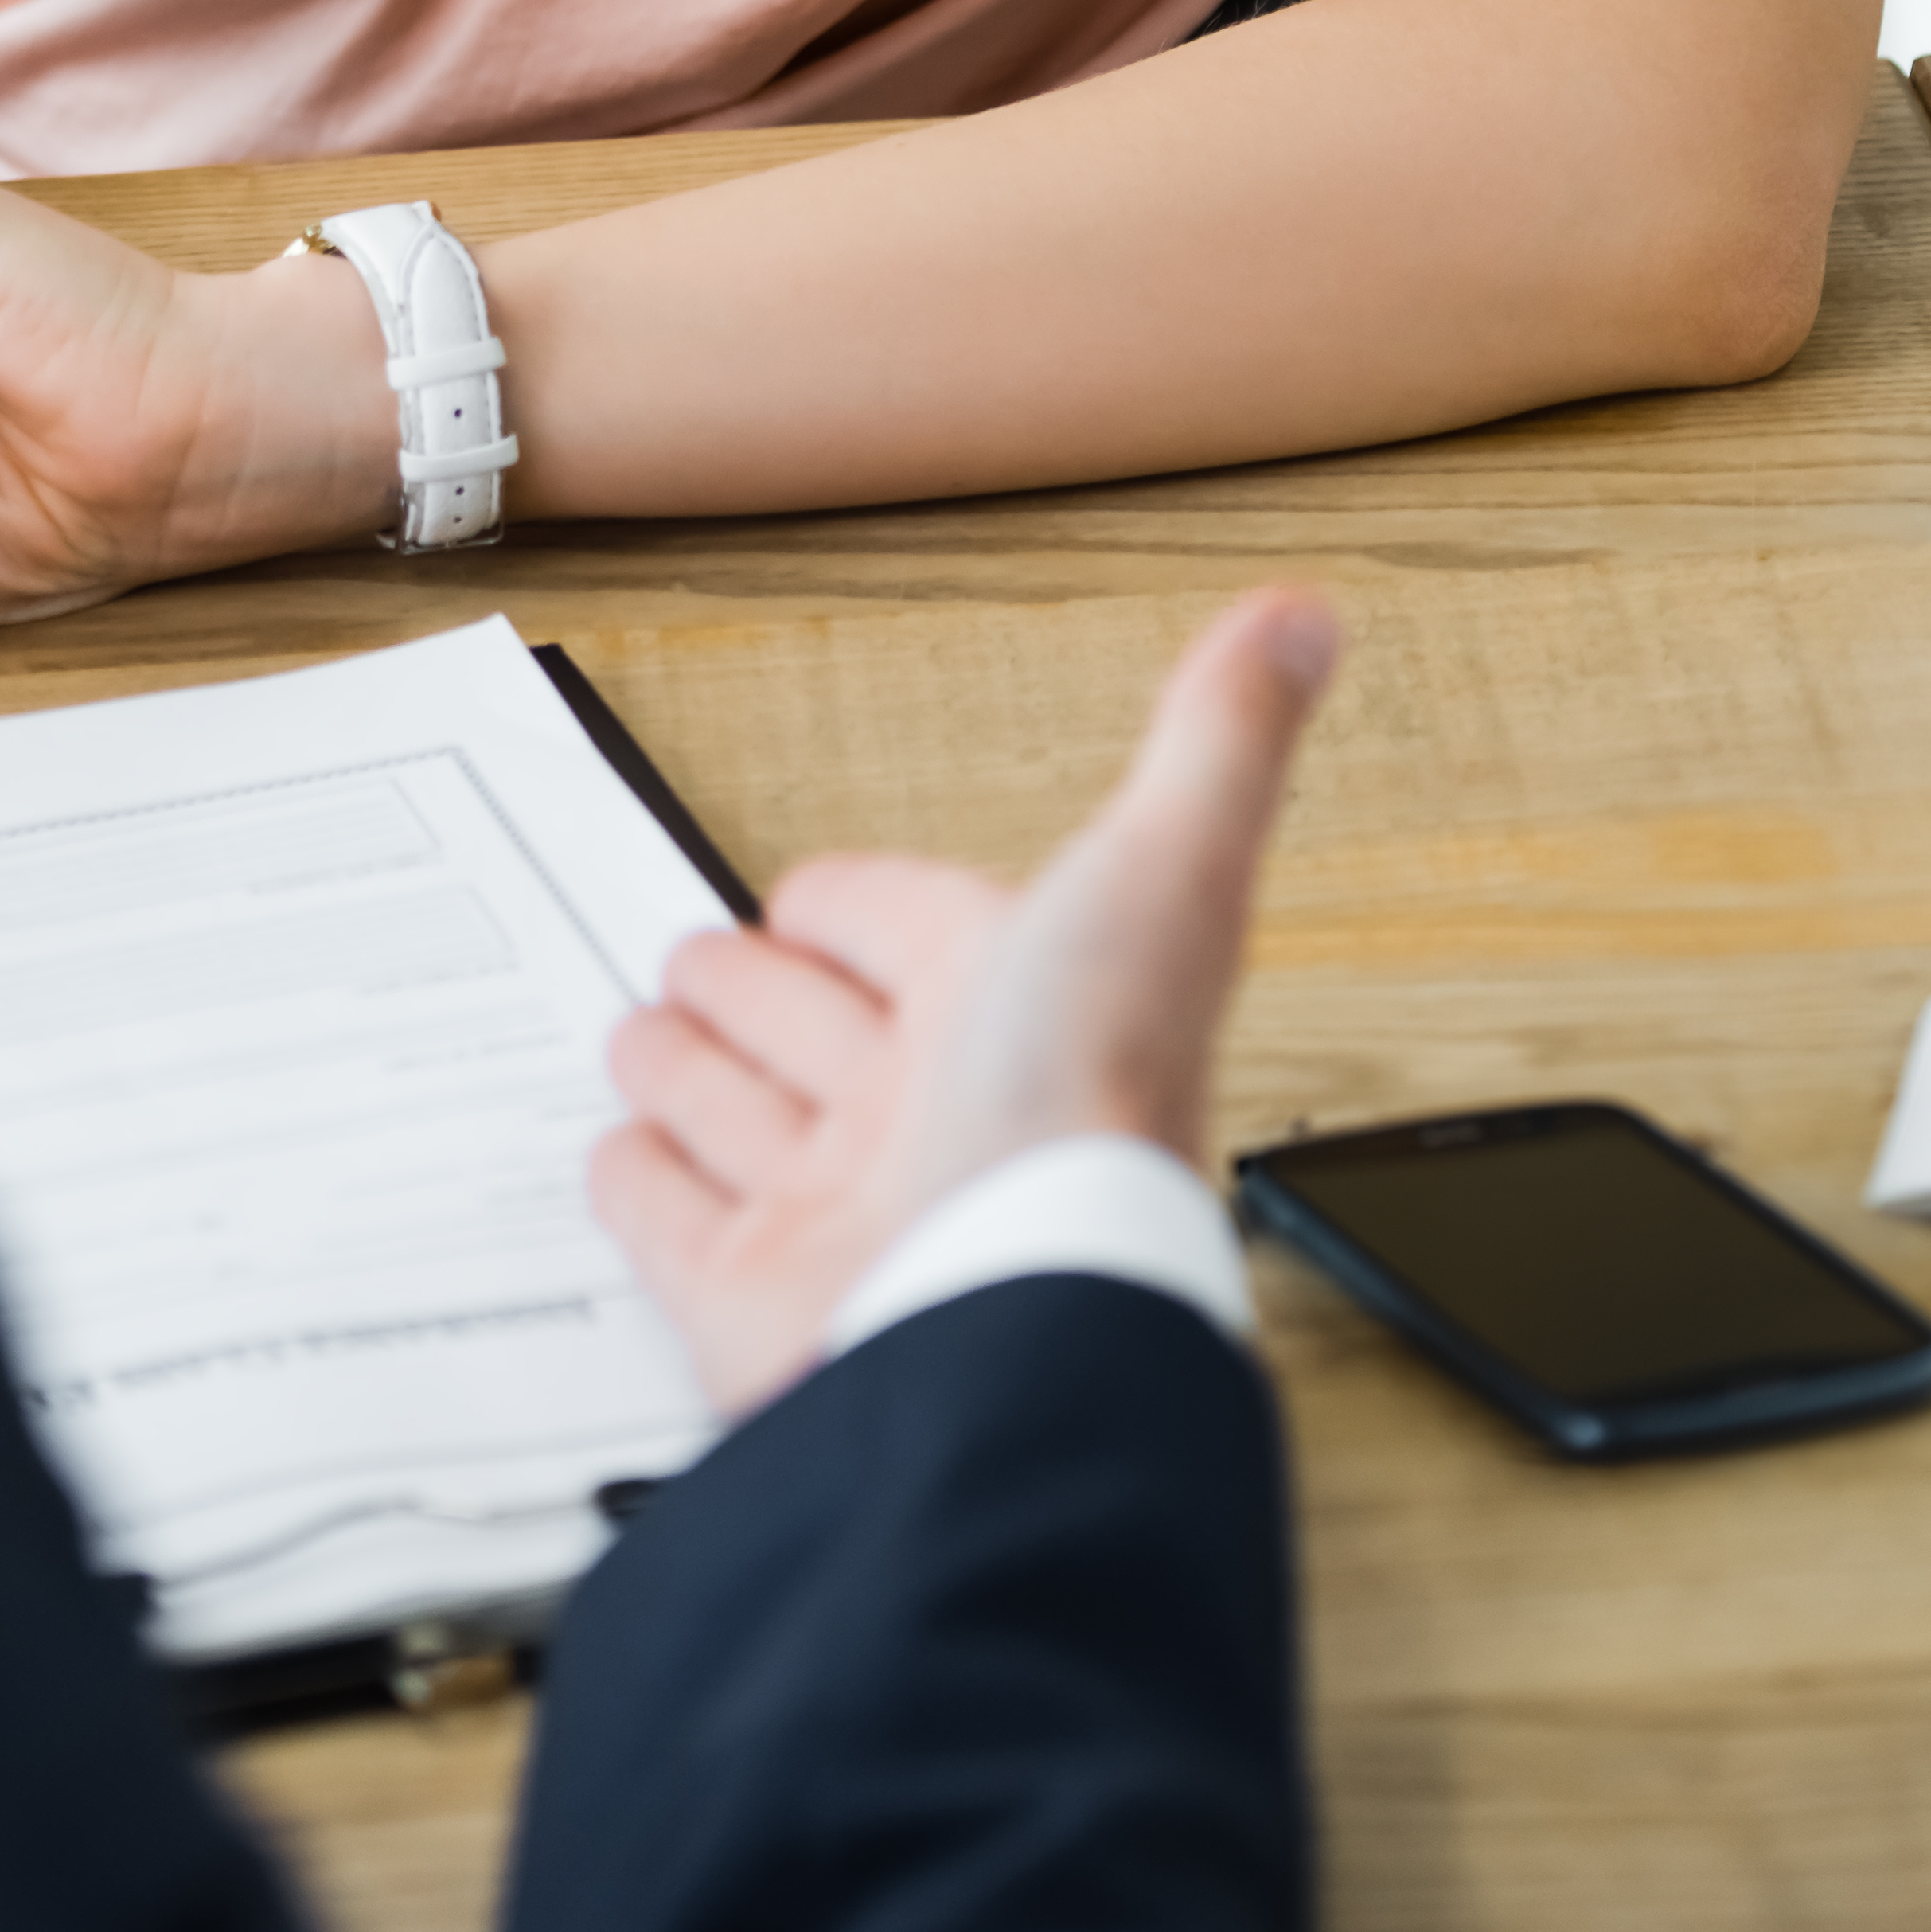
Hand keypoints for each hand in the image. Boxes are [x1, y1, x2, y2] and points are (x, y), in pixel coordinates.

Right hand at [591, 583, 1337, 1413]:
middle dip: (752, 985)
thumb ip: (1218, 741)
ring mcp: (831, 1205)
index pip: (906, 934)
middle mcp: (926, 1108)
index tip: (812, 896)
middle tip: (707, 962)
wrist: (1012, 1311)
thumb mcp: (1167, 870)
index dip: (857, 909)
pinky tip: (624, 1151)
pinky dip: (637, 1183)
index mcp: (1012, 1007)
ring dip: (686, 1069)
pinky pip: (669, 1224)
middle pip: (810, 1027)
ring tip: (648, 1033)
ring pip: (734, 1113)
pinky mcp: (743, 1293)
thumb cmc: (1091, 1094)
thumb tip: (1306, 620)